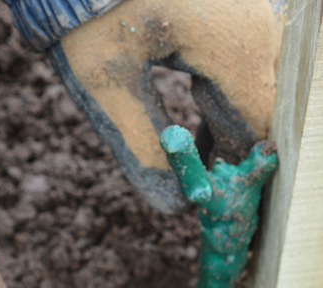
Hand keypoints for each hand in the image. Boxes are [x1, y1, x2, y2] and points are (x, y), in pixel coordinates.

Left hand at [6, 0, 284, 212]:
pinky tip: (198, 124)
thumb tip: (173, 204)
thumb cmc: (90, 17)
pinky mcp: (233, 16)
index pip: (257, 129)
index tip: (209, 202)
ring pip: (254, 91)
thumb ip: (140, 145)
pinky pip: (242, 69)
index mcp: (232, 49)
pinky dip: (222, 102)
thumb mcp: (107, 85)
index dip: (237, 173)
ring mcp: (248, 19)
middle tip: (198, 189)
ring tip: (193, 163)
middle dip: (231, 154)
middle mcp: (255, 31)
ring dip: (227, 130)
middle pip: (261, 111)